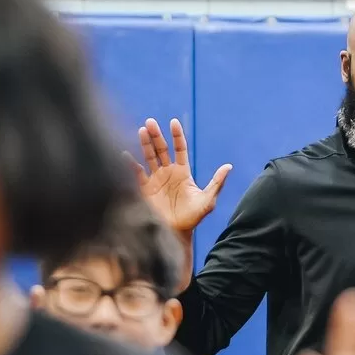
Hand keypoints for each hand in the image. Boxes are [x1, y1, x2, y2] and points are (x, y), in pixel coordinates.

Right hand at [124, 118, 231, 234]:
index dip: (177, 136)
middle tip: (150, 122)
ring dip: (145, 144)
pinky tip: (125, 154)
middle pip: (161, 149)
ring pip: (149, 156)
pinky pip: (136, 172)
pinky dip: (130, 163)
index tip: (173, 122)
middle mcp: (168, 172)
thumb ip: (217, 183)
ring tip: (141, 130)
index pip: (180, 149)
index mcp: (183, 172)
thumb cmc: (193, 217)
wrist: (175, 232)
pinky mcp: (144, 188)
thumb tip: (229, 166)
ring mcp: (155, 179)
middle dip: (156, 135)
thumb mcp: (207, 200)